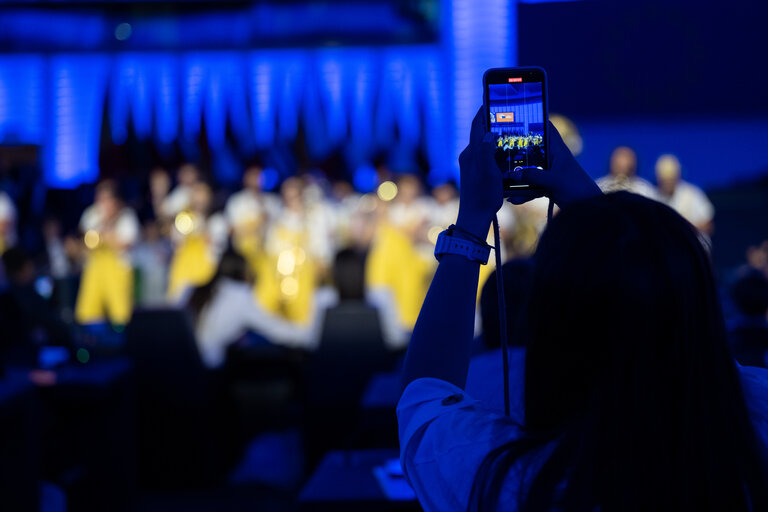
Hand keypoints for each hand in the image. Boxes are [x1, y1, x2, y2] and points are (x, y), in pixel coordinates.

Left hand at [456, 107, 502, 238]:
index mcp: (470, 153)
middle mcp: (470, 157)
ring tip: (512, 131)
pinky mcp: (478, 175)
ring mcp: (473, 166)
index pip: (476, 125)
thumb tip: (488, 132)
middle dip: (494, 122)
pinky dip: (499, 151)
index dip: (484, 111)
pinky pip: (489, 157)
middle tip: (509, 113)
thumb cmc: (482, 196)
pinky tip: (510, 154)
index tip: (492, 98)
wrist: (475, 219)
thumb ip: (486, 150)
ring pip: (486, 145)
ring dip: (498, 137)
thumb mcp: (487, 171)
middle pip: (482, 133)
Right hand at [507, 120, 601, 207]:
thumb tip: (512, 174)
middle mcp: (552, 159)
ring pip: (529, 170)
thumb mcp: (553, 180)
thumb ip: (532, 176)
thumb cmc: (576, 188)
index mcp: (557, 150)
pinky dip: (523, 192)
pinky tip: (514, 199)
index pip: (547, 129)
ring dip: (518, 177)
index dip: (535, 121)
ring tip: (503, 182)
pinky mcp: (547, 186)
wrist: (588, 207)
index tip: (519, 118)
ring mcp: (549, 173)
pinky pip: (531, 187)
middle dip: (518, 152)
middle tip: (500, 150)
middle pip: (532, 150)